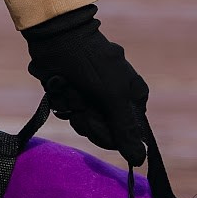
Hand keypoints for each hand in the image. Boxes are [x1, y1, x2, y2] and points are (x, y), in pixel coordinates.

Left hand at [23, 3, 151, 164]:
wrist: (56, 36)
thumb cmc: (90, 62)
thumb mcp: (112, 95)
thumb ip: (124, 129)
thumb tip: (139, 161)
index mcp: (133, 99)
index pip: (124, 136)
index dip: (105, 133)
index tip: (93, 119)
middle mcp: (115, 100)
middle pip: (101, 131)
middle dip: (86, 118)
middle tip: (80, 101)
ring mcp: (92, 97)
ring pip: (82, 122)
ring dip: (71, 107)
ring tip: (69, 87)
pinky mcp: (72, 92)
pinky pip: (66, 110)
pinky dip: (60, 100)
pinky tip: (58, 86)